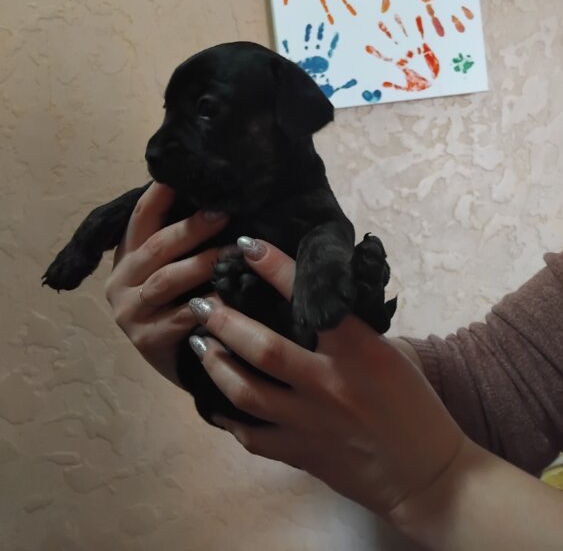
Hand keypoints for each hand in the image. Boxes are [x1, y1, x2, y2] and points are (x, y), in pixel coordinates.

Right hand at [104, 182, 227, 385]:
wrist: (182, 360)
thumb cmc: (183, 303)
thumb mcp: (175, 268)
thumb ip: (183, 240)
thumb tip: (219, 197)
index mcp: (126, 256)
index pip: (140, 217)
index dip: (159, 194)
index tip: (181, 175)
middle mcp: (121, 282)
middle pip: (156, 246)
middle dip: (191, 228)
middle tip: (224, 213)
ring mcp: (130, 312)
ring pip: (167, 280)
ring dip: (202, 263)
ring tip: (233, 253)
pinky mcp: (146, 341)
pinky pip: (182, 317)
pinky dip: (208, 305)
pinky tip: (231, 295)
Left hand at [186, 239, 466, 518]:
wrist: (428, 476)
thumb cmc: (414, 406)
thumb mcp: (390, 356)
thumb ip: (349, 334)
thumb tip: (309, 304)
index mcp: (359, 351)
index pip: (311, 299)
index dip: (276, 268)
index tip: (248, 246)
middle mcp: (329, 384)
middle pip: (262, 348)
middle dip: (224, 322)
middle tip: (201, 302)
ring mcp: (311, 423)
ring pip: (246, 391)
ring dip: (215, 364)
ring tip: (198, 344)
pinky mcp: (302, 454)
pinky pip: (252, 436)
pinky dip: (228, 417)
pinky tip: (214, 400)